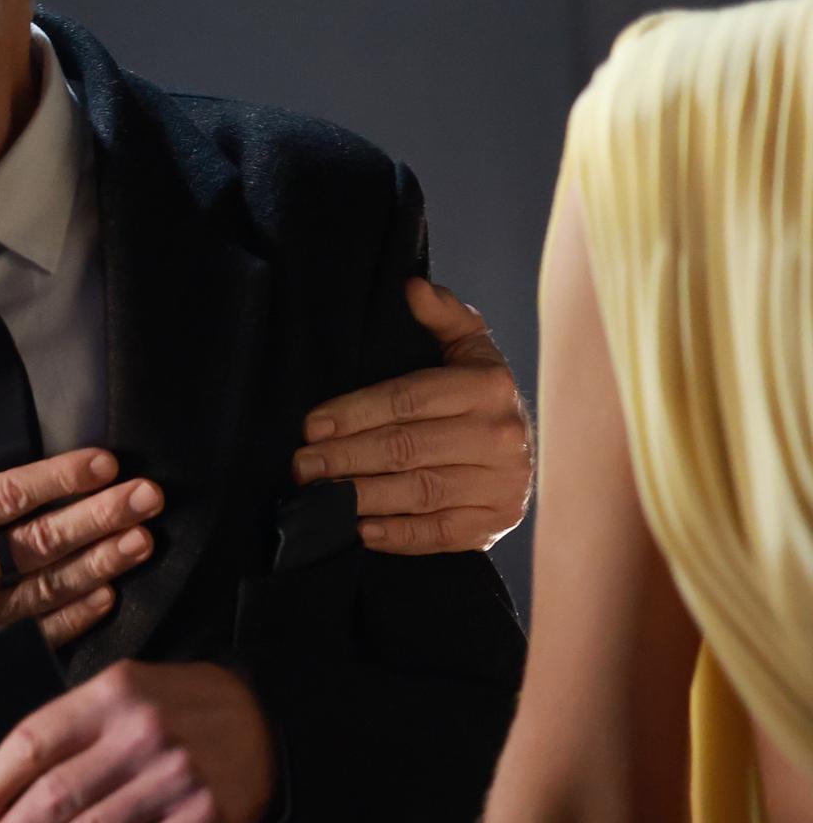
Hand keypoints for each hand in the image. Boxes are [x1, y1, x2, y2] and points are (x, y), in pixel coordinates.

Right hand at [0, 414, 160, 709]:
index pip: (9, 495)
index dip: (64, 476)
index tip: (105, 463)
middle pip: (45, 540)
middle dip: (104, 515)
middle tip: (151, 498)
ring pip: (51, 588)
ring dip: (103, 562)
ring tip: (145, 540)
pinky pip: (34, 638)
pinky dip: (76, 619)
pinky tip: (107, 599)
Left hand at [0, 659, 274, 822]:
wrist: (266, 722)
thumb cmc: (174, 707)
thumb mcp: (124, 688)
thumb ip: (72, 724)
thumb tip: (3, 784)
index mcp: (111, 694)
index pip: (34, 742)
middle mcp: (141, 734)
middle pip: (55, 796)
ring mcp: (176, 779)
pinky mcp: (205, 820)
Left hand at [295, 277, 532, 553]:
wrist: (521, 451)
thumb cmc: (476, 394)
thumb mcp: (467, 347)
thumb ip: (443, 315)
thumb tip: (411, 288)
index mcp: (489, 386)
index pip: (407, 399)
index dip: (353, 412)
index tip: (309, 426)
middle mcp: (502, 435)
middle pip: (405, 448)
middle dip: (343, 458)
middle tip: (300, 466)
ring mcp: (503, 484)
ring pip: (418, 492)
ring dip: (360, 496)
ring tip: (318, 497)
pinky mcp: (495, 523)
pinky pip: (440, 534)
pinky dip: (397, 535)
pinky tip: (360, 530)